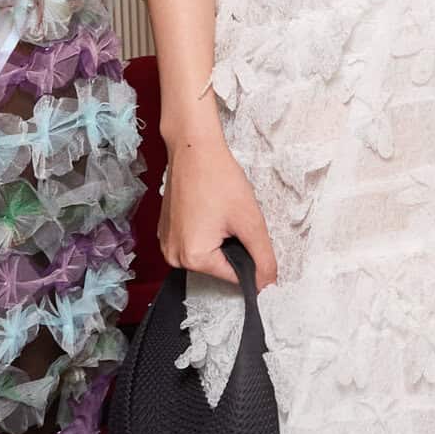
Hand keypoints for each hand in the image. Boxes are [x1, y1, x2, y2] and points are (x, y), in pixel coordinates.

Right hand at [158, 128, 278, 286]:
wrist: (193, 149)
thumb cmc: (219, 179)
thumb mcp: (250, 222)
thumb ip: (263, 258)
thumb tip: (268, 284)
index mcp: (193, 258)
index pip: (234, 276)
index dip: (250, 258)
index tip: (247, 232)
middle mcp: (174, 257)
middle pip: (219, 266)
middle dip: (234, 246)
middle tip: (233, 217)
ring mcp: (167, 244)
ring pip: (208, 254)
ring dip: (221, 239)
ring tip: (220, 211)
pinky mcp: (166, 232)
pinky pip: (194, 242)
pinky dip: (207, 232)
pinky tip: (209, 210)